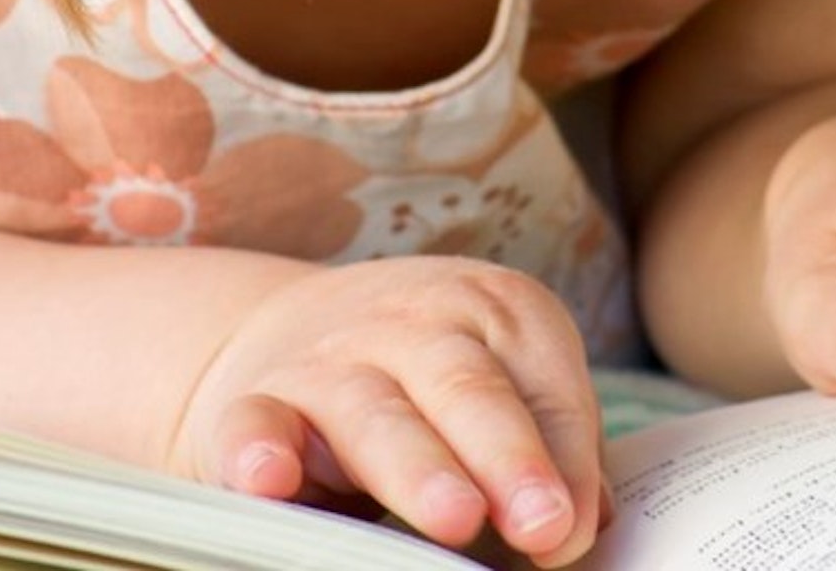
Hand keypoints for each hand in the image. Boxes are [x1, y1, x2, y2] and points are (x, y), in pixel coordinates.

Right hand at [168, 256, 605, 567]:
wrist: (295, 329)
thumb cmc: (428, 381)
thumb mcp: (500, 392)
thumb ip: (547, 446)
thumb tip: (580, 526)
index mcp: (496, 310)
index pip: (546, 388)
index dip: (565, 460)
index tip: (574, 524)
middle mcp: (415, 322)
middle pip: (468, 388)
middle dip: (508, 456)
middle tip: (543, 523)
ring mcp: (331, 358)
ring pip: (375, 414)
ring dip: (417, 469)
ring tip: (455, 519)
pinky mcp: (257, 400)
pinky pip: (255, 425)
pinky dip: (257, 450)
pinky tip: (270, 480)